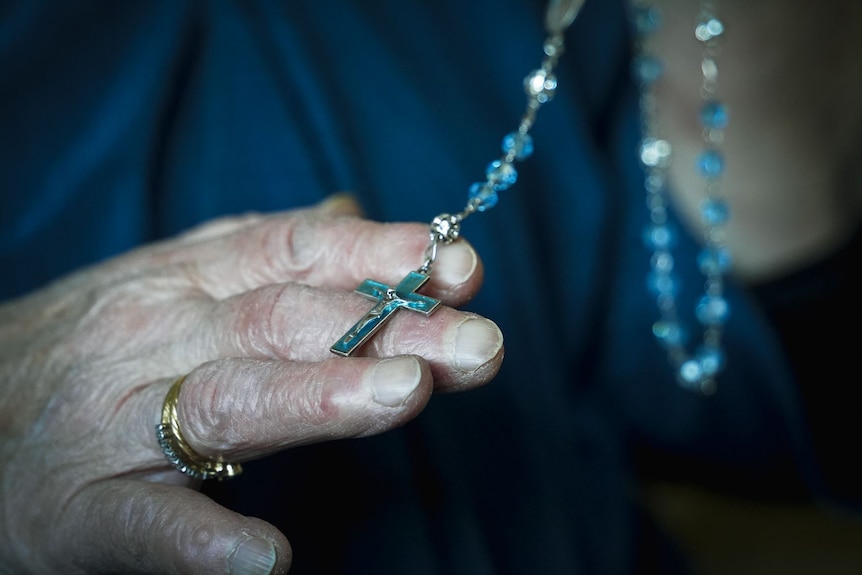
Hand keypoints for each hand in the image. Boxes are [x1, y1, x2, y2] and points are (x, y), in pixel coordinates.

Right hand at [0, 195, 502, 573]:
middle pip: (287, 322)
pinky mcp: (84, 508)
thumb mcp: (174, 275)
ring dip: (316, 397)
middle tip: (479, 343)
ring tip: (400, 396)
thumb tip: (349, 211)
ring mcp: (121, 422)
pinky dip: (201, 541)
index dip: (381, 254)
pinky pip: (143, 524)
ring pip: (227, 401)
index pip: (298, 253)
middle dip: (387, 329)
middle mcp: (161, 335)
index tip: (460, 264)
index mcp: (190, 280)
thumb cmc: (95, 343)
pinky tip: (264, 558)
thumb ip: (264, 249)